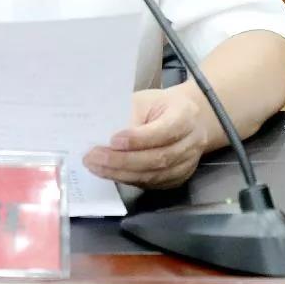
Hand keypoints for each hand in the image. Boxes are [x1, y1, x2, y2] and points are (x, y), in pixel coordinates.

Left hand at [83, 87, 207, 189]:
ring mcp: (185, 165)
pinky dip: (128, 179)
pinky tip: (110, 172)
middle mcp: (190, 143)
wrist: (190, 120)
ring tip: (96, 166)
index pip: (163, 131)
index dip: (139, 138)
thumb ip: (130, 114)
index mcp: (185, 116)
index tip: (113, 139)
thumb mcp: (146, 100)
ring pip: (153, 175)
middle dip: (123, 160)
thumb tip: (105, 133)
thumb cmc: (162, 106)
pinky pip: (151, 184)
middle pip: (158, 158)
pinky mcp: (177, 179)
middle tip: (95, 156)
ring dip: (121, 173)